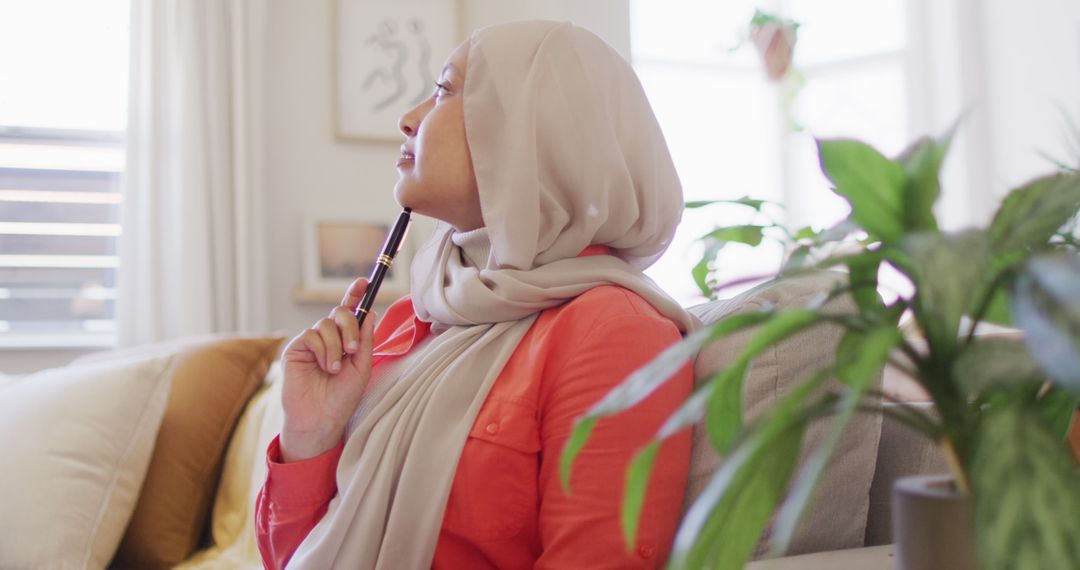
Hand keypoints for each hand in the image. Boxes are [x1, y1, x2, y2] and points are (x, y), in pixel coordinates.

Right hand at [279, 278, 375, 461]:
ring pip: (326, 323)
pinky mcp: (296, 348)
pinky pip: (312, 334)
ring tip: (336, 368)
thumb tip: (370, 312)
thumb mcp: (362, 367)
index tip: (364, 282)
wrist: (322, 418)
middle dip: (350, 325)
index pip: (351, 312)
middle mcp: (328, 338)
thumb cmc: (342, 397)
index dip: (355, 295)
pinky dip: (323, 349)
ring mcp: (311, 342)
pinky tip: (325, 367)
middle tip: (353, 349)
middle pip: (340, 312)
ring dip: (336, 345)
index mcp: (346, 341)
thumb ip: (365, 340)